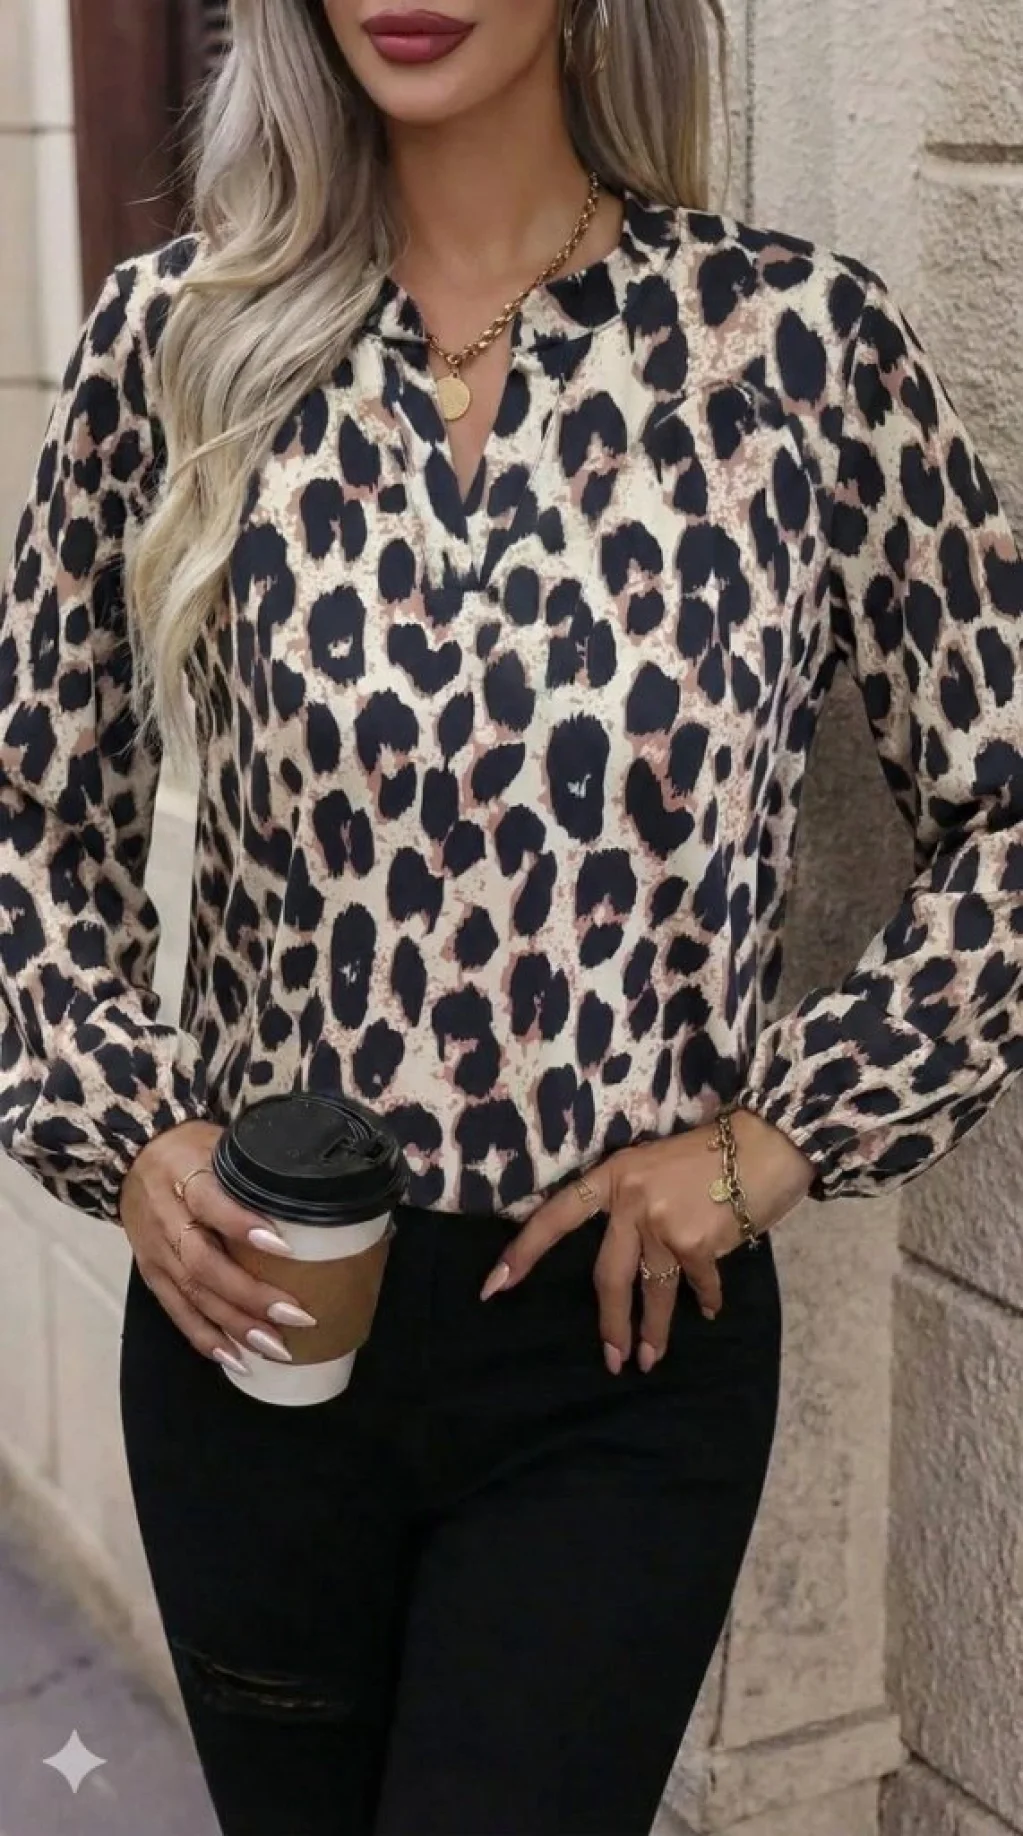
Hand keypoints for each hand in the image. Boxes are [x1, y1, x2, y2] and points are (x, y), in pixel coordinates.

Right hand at [118, 1120, 319, 1374]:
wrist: (132, 1154)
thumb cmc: (193, 1149)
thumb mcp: (223, 1144)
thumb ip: (257, 1170)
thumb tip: (321, 1194)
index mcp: (185, 1175)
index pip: (211, 1202)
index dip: (242, 1225)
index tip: (284, 1244)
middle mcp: (167, 1218)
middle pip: (203, 1263)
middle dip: (249, 1294)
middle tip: (296, 1315)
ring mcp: (156, 1251)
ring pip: (192, 1294)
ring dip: (234, 1326)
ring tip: (275, 1348)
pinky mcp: (151, 1274)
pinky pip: (176, 1311)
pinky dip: (205, 1339)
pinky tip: (235, 1359)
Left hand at [479, 1109, 813, 1375]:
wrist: (766, 1143)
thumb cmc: (711, 1152)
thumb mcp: (655, 1165)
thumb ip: (634, 1202)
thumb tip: (630, 1253)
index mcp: (613, 1176)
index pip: (556, 1216)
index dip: (524, 1252)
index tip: (493, 1287)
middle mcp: (631, 1200)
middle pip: (607, 1275)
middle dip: (610, 1324)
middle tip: (611, 1360)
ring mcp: (663, 1223)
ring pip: (650, 1291)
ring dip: (653, 1330)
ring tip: (650, 1359)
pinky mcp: (697, 1243)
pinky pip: (695, 1286)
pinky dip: (705, 1300)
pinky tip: (709, 1311)